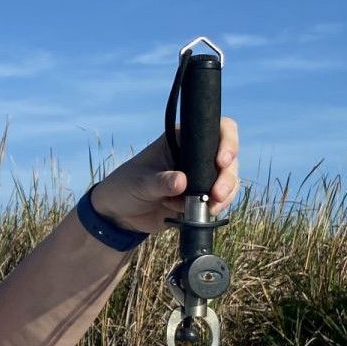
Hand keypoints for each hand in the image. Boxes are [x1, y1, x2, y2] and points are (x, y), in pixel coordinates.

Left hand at [89, 117, 239, 233]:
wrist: (118, 215)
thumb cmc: (124, 188)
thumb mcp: (139, 184)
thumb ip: (159, 182)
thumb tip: (182, 182)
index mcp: (180, 141)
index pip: (215, 130)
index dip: (227, 141)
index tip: (222, 160)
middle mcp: (194, 156)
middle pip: (228, 159)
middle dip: (227, 177)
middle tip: (216, 194)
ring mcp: (199, 177)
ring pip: (227, 180)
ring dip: (224, 195)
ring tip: (210, 207)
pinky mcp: (199, 197)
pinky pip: (218, 200)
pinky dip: (216, 207)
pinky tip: (204, 213)